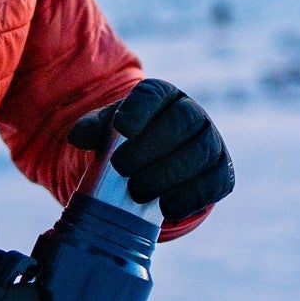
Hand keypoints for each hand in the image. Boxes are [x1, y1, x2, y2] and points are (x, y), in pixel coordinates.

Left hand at [69, 79, 233, 224]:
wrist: (158, 166)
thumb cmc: (129, 143)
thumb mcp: (108, 132)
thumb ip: (92, 129)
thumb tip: (77, 137)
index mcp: (162, 96)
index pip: (154, 93)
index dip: (140, 108)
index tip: (123, 128)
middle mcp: (192, 114)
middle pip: (181, 122)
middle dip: (150, 148)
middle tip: (122, 169)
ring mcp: (212, 143)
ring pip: (200, 152)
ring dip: (168, 175)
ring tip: (138, 192)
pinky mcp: (222, 173)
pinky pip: (214, 182)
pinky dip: (190, 196)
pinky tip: (165, 207)